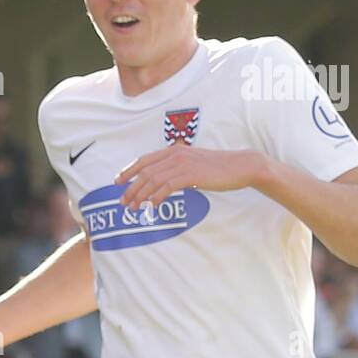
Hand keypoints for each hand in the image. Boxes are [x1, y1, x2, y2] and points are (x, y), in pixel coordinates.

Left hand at [116, 146, 265, 208]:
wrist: (240, 166)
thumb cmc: (218, 167)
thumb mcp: (194, 163)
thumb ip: (178, 167)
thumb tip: (164, 180)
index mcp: (174, 150)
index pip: (144, 160)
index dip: (128, 170)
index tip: (117, 181)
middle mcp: (175, 154)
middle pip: (145, 171)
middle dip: (130, 187)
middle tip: (123, 202)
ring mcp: (183, 164)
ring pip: (153, 180)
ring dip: (140, 195)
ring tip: (134, 208)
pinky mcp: (191, 175)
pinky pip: (167, 187)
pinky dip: (156, 197)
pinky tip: (151, 206)